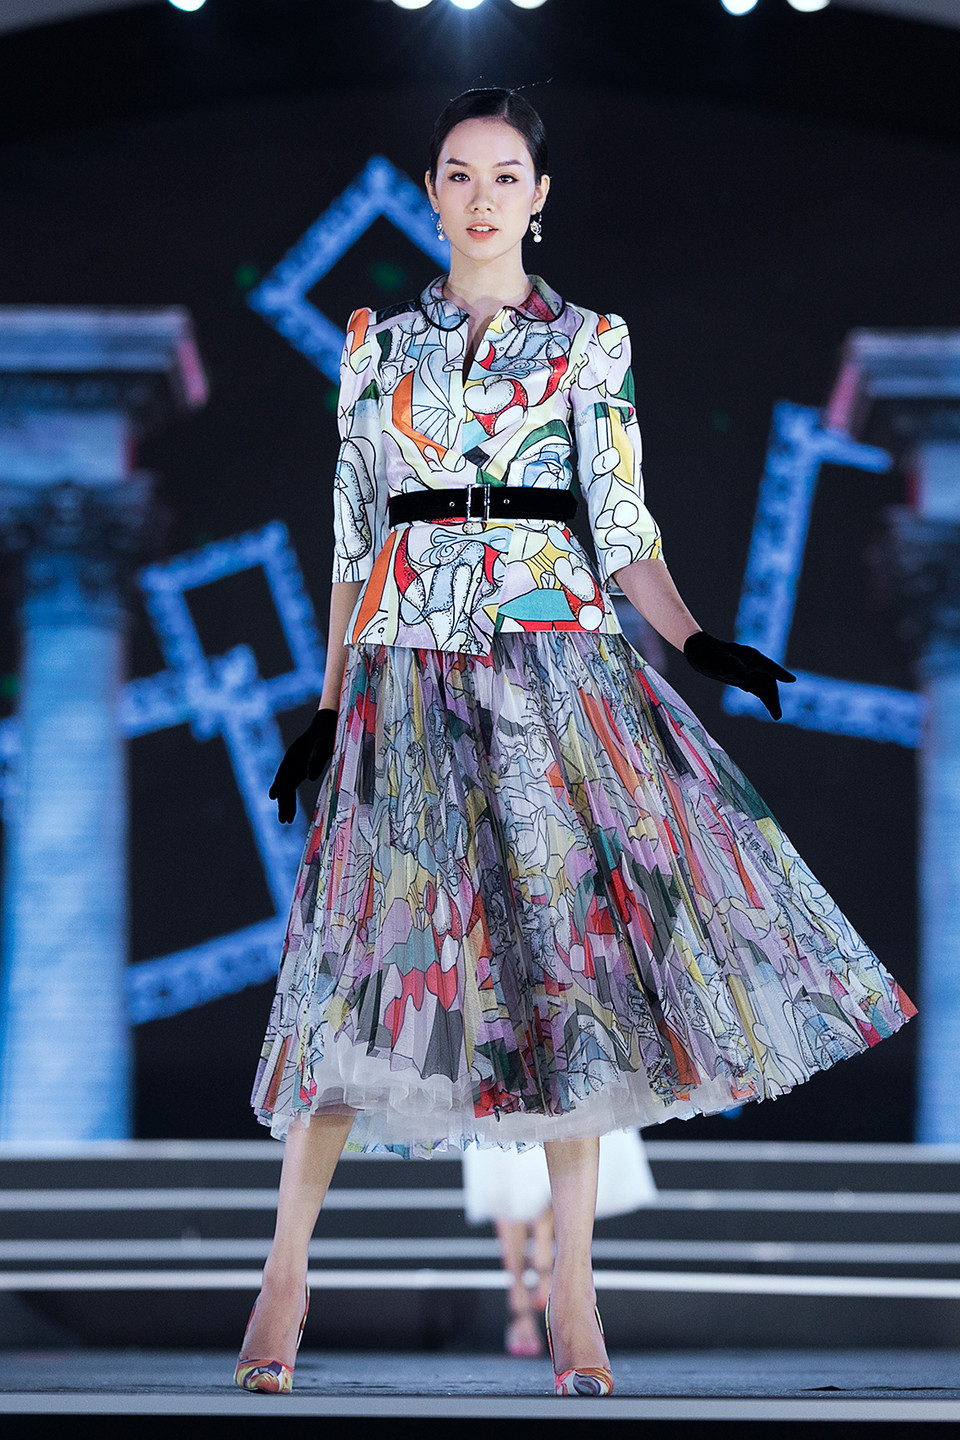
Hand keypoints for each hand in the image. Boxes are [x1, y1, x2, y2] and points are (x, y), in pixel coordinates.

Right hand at [269, 709, 337, 823]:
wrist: (327, 724)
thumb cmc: (326, 733)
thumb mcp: (324, 743)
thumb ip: (316, 758)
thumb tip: (310, 778)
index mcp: (294, 754)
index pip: (284, 773)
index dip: (279, 785)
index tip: (273, 797)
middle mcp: (291, 762)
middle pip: (284, 784)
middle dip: (284, 801)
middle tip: (284, 819)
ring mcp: (295, 766)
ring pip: (287, 788)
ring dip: (286, 803)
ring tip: (285, 820)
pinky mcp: (300, 770)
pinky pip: (292, 786)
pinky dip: (290, 798)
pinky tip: (288, 810)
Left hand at [683, 630, 795, 720]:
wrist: (699, 651)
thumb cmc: (707, 652)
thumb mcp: (716, 659)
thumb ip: (731, 665)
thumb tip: (746, 674)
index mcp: (749, 656)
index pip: (767, 665)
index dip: (779, 673)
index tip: (791, 680)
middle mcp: (753, 663)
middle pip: (769, 680)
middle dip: (773, 697)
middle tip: (777, 714)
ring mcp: (750, 671)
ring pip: (765, 687)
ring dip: (770, 701)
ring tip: (777, 715)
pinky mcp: (744, 679)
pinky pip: (758, 689)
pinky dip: (764, 698)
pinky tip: (771, 708)